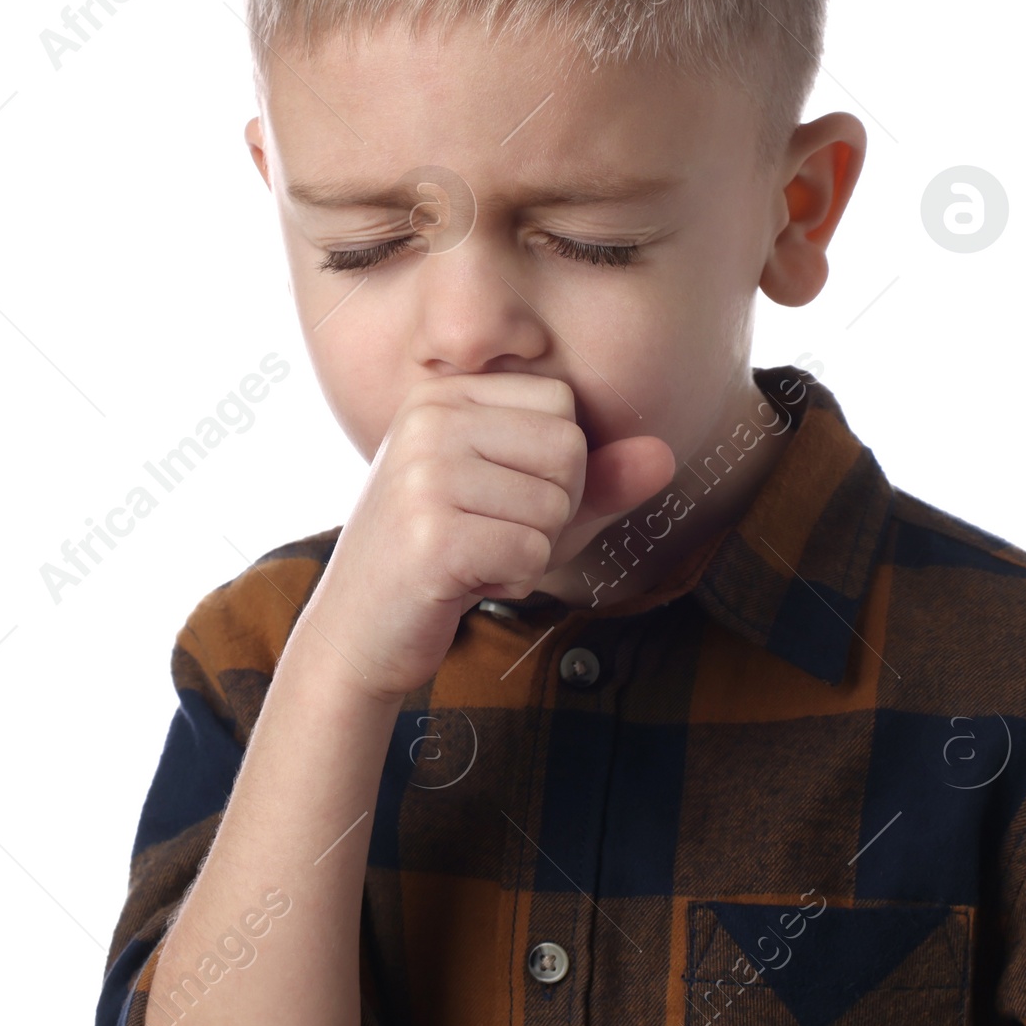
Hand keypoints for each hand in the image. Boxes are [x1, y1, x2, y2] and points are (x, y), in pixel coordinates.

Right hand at [297, 373, 672, 702]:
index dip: (558, 467)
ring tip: (473, 558)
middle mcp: (427, 419)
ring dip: (529, 551)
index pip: (563, 405)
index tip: (501, 497)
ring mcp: (422, 474)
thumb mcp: (525, 503)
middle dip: (551, 512)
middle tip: (489, 535)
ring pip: (555, 507)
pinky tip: (464, 583)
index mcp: (444, 394)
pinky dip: (513, 582)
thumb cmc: (448, 559)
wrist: (358, 631)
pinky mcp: (430, 534)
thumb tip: (666, 457)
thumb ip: (597, 478)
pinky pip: (533, 553)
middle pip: (567, 450)